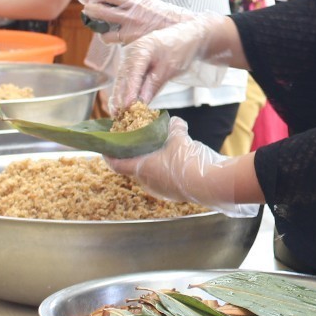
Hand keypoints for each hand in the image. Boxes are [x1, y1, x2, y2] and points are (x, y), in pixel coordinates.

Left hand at [83, 0, 194, 43]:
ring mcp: (131, 32)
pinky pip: (116, 43)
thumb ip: (136, 3)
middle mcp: (131, 16)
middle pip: (100, 11)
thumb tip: (122, 2)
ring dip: (99, 30)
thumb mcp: (152, 4)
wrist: (188, 31)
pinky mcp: (134, 45)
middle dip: (90, 11)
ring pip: (104, 32)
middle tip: (88, 11)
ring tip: (100, 28)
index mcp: (136, 2)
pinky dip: (113, 40)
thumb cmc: (171, 18)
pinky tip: (115, 39)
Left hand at [106, 117, 258, 217]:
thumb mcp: (179, 137)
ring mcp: (160, 190)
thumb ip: (174, 128)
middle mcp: (147, 182)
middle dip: (135, 154)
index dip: (109, 154)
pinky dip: (165, 168)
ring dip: (152, 161)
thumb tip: (174, 122)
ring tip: (160, 148)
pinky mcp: (173, 193)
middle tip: (139, 141)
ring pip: (150, 173)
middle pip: (133, 166)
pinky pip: (164, 179)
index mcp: (141, 168)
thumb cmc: (186, 161)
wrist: (209, 182)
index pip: (116, 163)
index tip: (107, 146)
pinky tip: (177, 159)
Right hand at [110, 15, 227, 110]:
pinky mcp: (131, 66)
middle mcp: (130, 53)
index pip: (132, 73)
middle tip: (119, 117)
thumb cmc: (180, 50)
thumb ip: (154, 84)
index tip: (127, 107)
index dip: (129, 91)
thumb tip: (141, 102)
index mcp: (141, 49)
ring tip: (117, 116)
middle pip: (122, 78)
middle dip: (120, 98)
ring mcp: (129, 59)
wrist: (186, 38)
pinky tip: (121, 107)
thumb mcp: (170, 68)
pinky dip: (124, 93)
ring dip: (118, 98)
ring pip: (121, 81)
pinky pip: (125, 81)